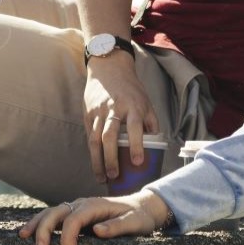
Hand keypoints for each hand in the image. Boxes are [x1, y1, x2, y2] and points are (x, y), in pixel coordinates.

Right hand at [19, 190, 170, 244]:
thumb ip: (117, 227)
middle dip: (44, 229)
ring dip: (36, 224)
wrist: (144, 207)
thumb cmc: (139, 218)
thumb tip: (98, 231)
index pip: (74, 220)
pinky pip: (53, 217)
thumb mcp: (134, 223)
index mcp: (94, 206)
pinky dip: (40, 223)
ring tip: (23, 237)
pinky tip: (29, 233)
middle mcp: (81, 204)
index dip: (67, 238)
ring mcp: (76, 208)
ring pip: (50, 212)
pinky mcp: (74, 214)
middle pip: (56, 213)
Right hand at [80, 48, 169, 184]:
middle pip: (109, 136)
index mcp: (132, 106)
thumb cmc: (130, 87)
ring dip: (98, 160)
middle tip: (115, 176)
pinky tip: (96, 165)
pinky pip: (89, 135)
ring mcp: (98, 112)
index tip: (138, 162)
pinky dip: (92, 152)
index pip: (135, 127)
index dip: (136, 145)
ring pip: (95, 139)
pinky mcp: (88, 114)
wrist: (108, 67)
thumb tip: (156, 143)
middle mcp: (114, 109)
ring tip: (102, 177)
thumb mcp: (145, 101)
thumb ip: (151, 122)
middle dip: (111, 158)